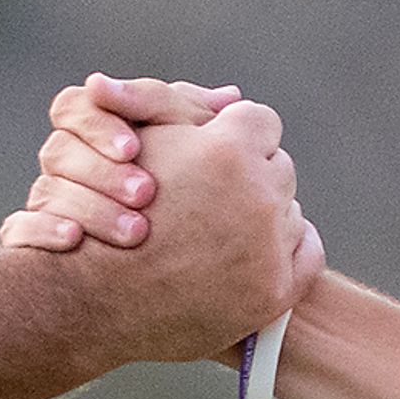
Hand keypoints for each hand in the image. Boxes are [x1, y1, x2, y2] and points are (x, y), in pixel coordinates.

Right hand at [1, 75, 242, 252]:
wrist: (159, 278)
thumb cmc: (182, 200)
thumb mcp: (195, 155)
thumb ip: (202, 125)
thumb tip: (232, 98)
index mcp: (91, 130)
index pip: (75, 107)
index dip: (100, 124)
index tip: (135, 148)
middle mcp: (64, 163)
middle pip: (59, 150)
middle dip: (102, 171)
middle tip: (146, 193)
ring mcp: (46, 202)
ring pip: (44, 191)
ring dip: (88, 206)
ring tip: (135, 232)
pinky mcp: (32, 241)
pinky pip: (19, 229)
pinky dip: (42, 232)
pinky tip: (74, 241)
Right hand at [108, 100, 320, 360]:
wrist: (93, 301)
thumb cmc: (106, 209)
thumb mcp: (138, 144)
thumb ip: (182, 107)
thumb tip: (233, 97)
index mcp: (228, 150)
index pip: (260, 121)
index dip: (234, 137)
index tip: (214, 157)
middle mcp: (259, 195)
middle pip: (278, 166)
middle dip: (251, 178)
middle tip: (213, 199)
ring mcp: (270, 246)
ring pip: (290, 211)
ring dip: (265, 217)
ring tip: (220, 233)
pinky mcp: (275, 291)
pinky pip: (306, 252)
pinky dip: (284, 251)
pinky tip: (249, 255)